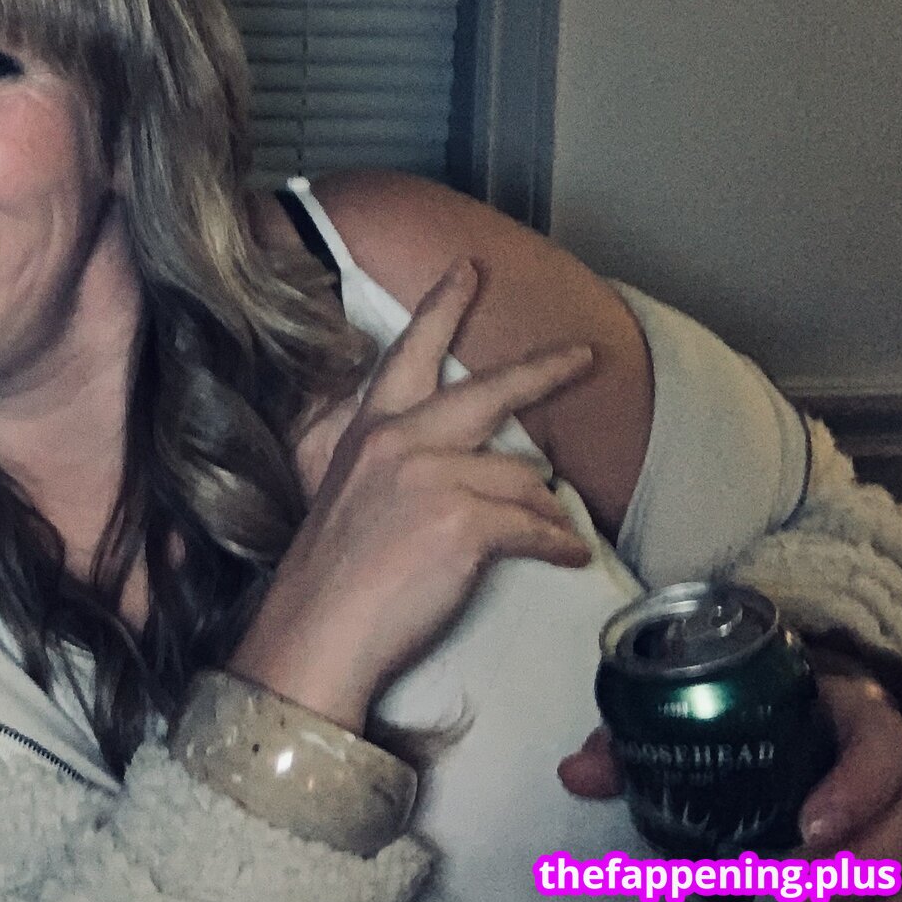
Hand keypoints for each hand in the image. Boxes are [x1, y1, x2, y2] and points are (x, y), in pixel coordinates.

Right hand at [229, 259, 594, 731]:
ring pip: (524, 479)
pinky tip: (561, 556)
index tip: (467, 271)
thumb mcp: (352, 495)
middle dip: (545, 369)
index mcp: (370, 431)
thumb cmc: (334, 578)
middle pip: (489, 391)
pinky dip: (556, 545)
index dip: (443, 307)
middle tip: (583, 356)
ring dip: (545, 512)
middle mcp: (400, 441)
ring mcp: (432, 477)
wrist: (319, 631)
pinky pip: (537, 526)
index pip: (409, 354)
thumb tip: (476, 466)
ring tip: (548, 536)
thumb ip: (399, 465)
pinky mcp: (463, 521)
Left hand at [560, 676, 901, 901]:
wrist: (786, 716)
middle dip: (863, 857)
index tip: (807, 828)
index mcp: (846, 716)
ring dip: (865, 889)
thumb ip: (635, 740)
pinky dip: (872, 901)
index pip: (883, 744)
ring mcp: (895, 806)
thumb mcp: (694, 714)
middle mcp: (884, 763)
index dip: (858, 788)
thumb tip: (574, 775)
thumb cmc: (739, 713)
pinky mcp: (892, 842)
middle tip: (797, 889)